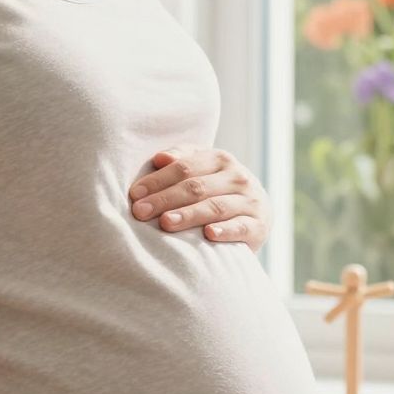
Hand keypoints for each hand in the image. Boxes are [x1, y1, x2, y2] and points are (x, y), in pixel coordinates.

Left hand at [128, 147, 269, 251]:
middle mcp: (238, 177)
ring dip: (190, 215)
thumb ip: (181, 160)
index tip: (135, 194)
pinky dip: (226, 231)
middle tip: (140, 212)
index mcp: (220, 159)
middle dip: (165, 199)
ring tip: (166, 223)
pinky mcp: (259, 225)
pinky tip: (209, 235)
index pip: (185, 167)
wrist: (256, 217)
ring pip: (216, 207)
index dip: (158, 180)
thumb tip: (159, 158)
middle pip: (197, 187)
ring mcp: (250, 201)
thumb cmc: (216, 192)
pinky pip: (241, 227)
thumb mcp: (202, 171)